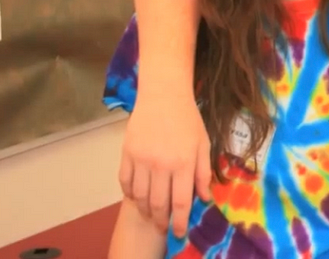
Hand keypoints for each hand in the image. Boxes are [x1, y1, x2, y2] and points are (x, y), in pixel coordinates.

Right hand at [118, 89, 211, 237]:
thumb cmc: (188, 120)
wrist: (164, 96)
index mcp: (184, 163)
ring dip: (145, 210)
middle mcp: (161, 165)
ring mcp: (141, 160)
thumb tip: (204, 198)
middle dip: (161, 221)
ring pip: (140, 196)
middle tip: (163, 227)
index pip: (180, 202)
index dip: (180, 222)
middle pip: (158, 204)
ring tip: (151, 214)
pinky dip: (130, 194)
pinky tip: (137, 197)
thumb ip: (203, 172)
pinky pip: (125, 182)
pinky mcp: (127, 153)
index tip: (179, 232)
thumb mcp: (204, 144)